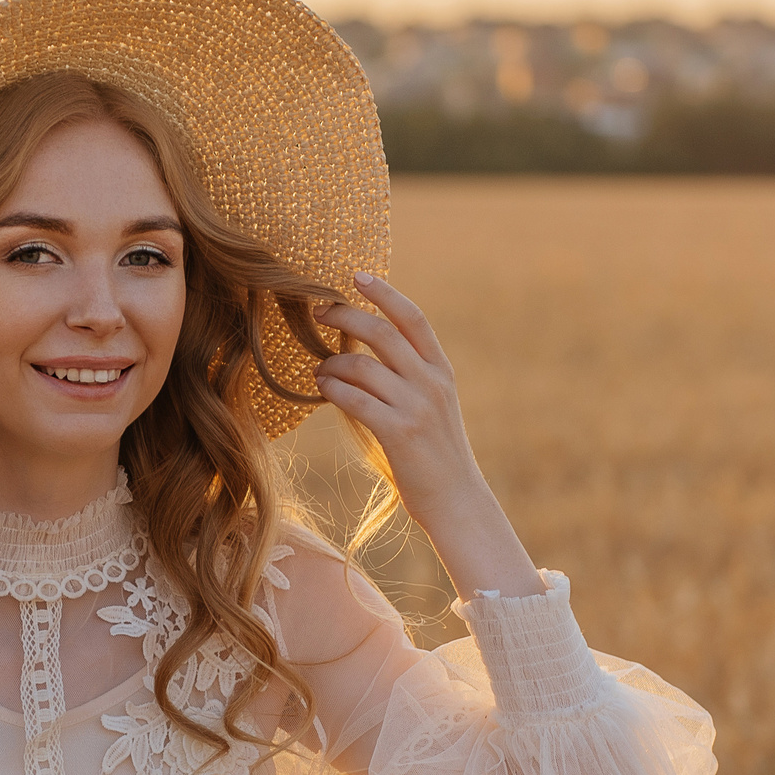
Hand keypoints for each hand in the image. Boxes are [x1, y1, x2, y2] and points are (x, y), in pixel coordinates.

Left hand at [313, 272, 483, 511]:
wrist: (457, 500)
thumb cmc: (436, 454)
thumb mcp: (434, 405)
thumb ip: (410, 376)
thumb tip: (368, 349)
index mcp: (441, 370)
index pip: (412, 318)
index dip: (384, 293)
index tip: (357, 275)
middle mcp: (431, 382)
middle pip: (382, 332)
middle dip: (345, 315)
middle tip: (318, 311)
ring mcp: (417, 407)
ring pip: (362, 366)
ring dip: (332, 363)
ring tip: (319, 370)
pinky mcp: (399, 433)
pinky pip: (355, 399)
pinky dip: (332, 388)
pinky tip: (322, 389)